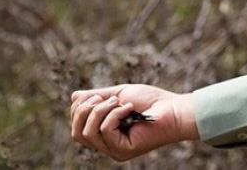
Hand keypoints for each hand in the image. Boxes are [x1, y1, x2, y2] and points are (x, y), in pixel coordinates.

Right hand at [70, 84, 198, 161]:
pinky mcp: (123, 151)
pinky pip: (105, 130)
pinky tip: (130, 109)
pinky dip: (114, 114)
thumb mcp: (116, 95)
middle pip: (76, 133)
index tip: (100, 94)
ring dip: (100, 110)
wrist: (173, 109)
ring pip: (87, 132)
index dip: (80, 106)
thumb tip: (73, 97)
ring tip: (118, 102)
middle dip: (85, 109)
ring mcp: (114, 150)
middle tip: (107, 97)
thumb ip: (95, 97)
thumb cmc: (150, 101)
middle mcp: (107, 145)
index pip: (76, 125)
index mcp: (104, 133)